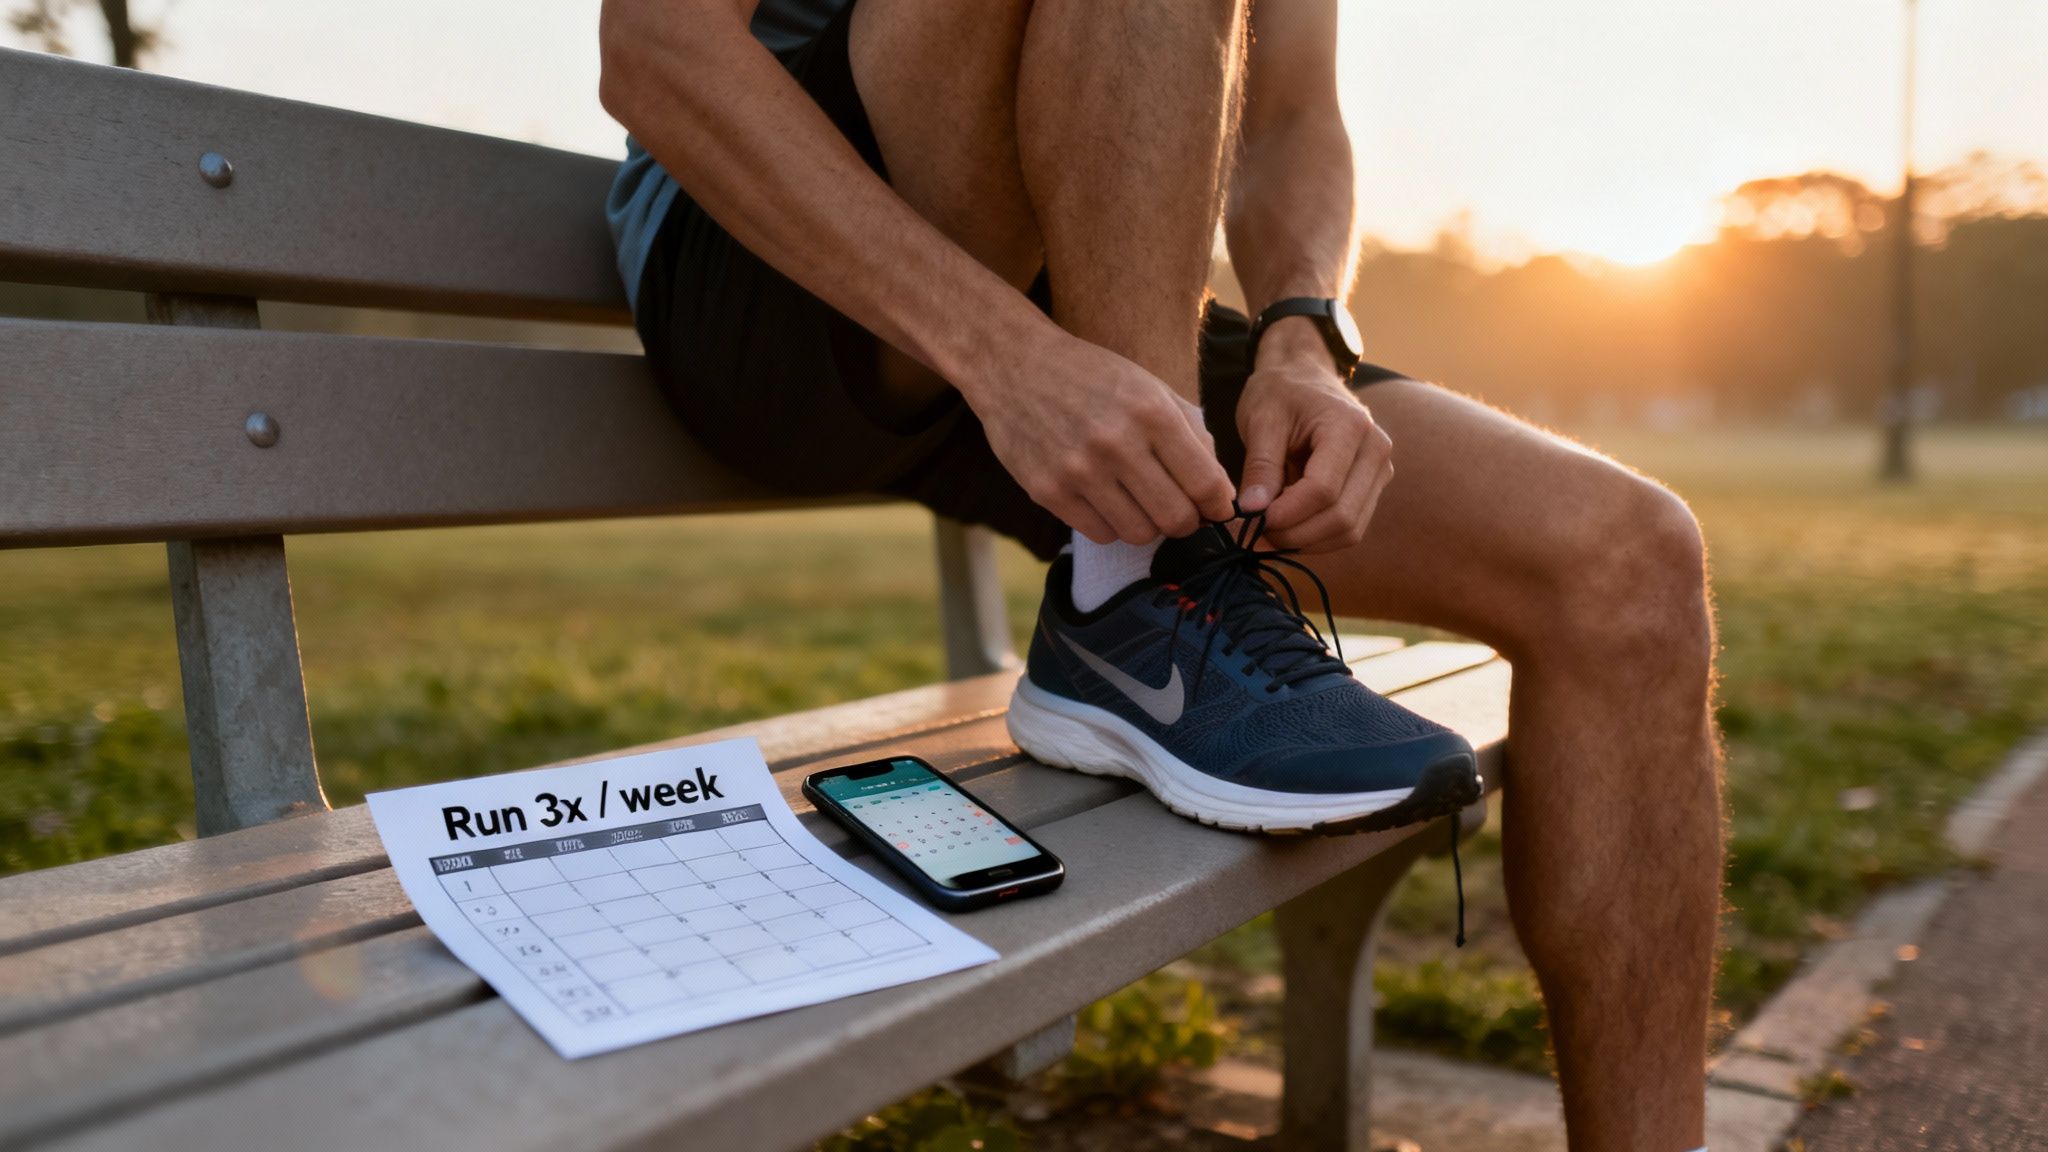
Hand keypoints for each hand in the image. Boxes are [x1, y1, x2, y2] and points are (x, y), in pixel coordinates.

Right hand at [970, 326, 1235, 544]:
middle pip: (1176, 518)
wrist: (1014, 365)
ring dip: (1149, 526)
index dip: (1219, 504)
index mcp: (1151, 412)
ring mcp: (1079, 470)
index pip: (1206, 483)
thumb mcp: (1150, 387)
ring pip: (1139, 533)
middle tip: (1182, 512)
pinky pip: (1100, 534)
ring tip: (1141, 504)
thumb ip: (1191, 433)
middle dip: (1188, 522)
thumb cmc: (1092, 376)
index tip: (1215, 507)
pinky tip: (1108, 501)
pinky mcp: (1048, 490)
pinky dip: (1112, 525)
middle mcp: (1117, 443)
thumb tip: (1220, 490)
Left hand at [1235, 336, 1392, 552]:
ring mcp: (1380, 471)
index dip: (1287, 514)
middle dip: (1295, 535)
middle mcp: (1376, 450)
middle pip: (1342, 517)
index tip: (1253, 520)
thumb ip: (1260, 466)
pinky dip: (1318, 537)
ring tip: (1268, 533)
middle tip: (1255, 535)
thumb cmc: (1280, 392)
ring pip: (1350, 531)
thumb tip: (1253, 511)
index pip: (1323, 489)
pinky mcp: (1373, 487)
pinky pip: (1351, 528)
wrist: (1304, 376)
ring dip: (1307, 542)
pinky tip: (1288, 527)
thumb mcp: (1262, 419)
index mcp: (1350, 426)